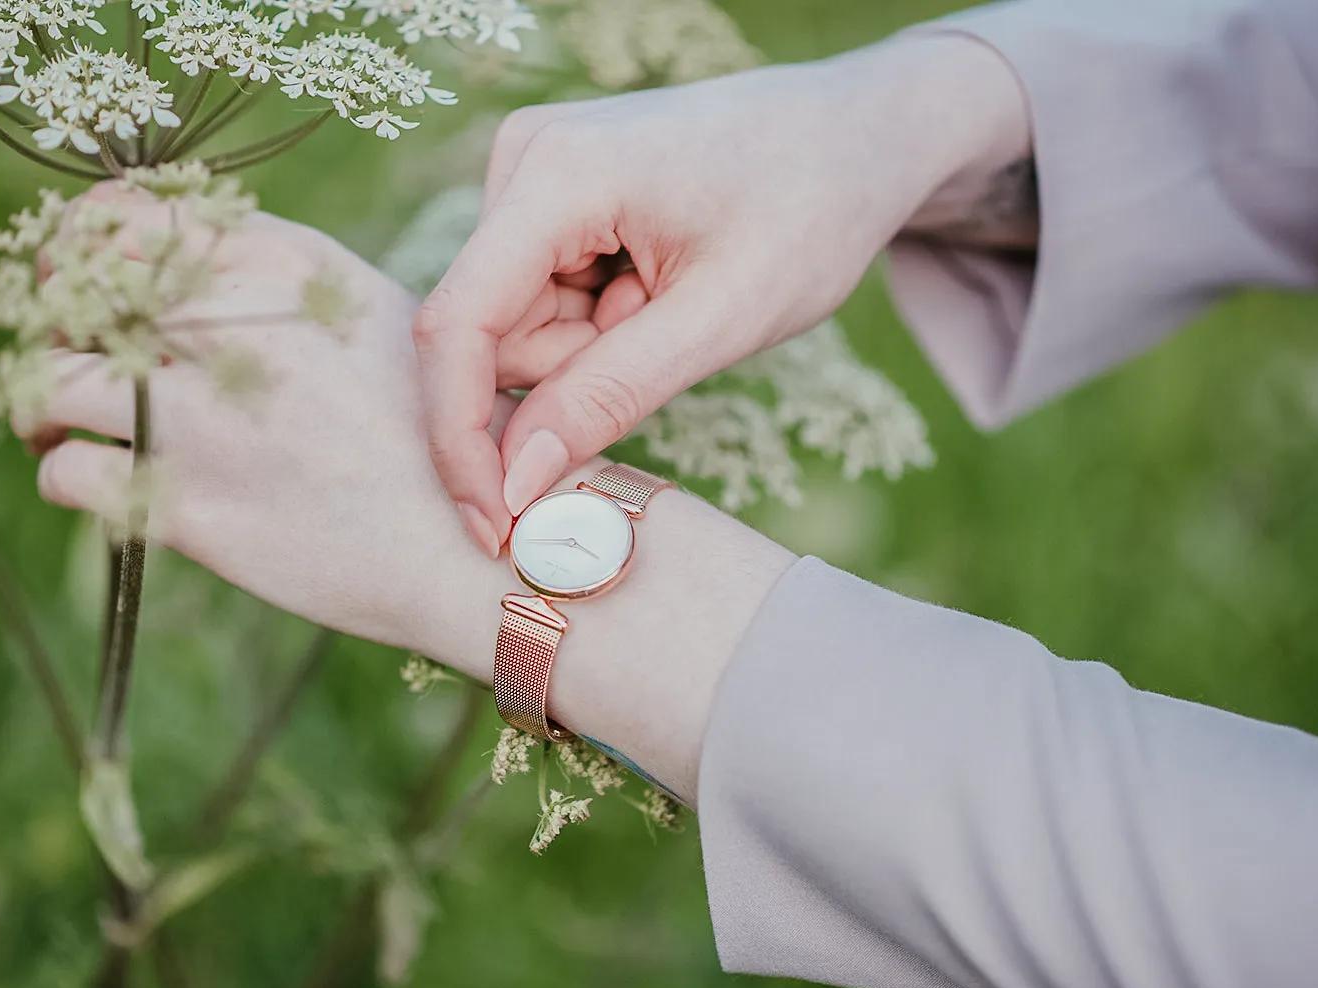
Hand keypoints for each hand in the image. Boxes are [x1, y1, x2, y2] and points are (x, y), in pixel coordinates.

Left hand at [19, 189, 504, 659]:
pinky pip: (68, 472)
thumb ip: (284, 291)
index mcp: (288, 266)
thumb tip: (183, 283)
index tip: (89, 280)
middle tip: (74, 352)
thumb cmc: (437, 440)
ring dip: (46, 400)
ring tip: (64, 425)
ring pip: (52, 376)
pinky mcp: (190, 502)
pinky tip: (110, 484)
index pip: (130, 217)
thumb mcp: (380, 325)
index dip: (86, 246)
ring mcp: (210, 415)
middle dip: (57, 318)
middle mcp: (241, 325)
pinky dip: (70, 474)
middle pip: (77, 287)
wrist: (481, 549)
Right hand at [413, 35, 1030, 553]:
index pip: (460, 326)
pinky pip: (542, 302)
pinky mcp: (549, 194)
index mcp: (557, 173)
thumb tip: (515, 481)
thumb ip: (610, 395)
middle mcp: (524, 159)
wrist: (857, 133)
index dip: (462, 437)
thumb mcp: (723, 317)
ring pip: (518, 327)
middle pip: (492, 334)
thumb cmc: (810, 208)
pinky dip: (599, 324)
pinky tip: (660, 286)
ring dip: (591, 351)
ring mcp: (533, 172)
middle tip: (672, 340)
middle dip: (568, 377)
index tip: (496, 525)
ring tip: (675, 302)